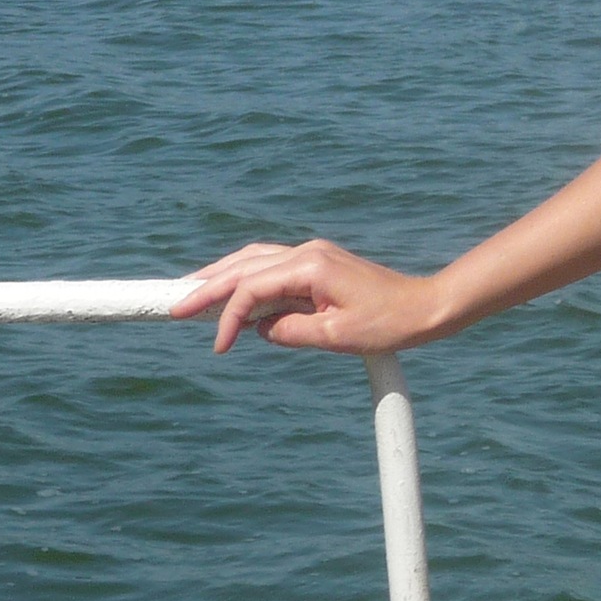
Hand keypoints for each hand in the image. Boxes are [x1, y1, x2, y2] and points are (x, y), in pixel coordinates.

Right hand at [171, 239, 443, 355]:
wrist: (426, 307)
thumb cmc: (389, 323)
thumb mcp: (336, 337)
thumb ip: (291, 331)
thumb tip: (260, 328)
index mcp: (310, 266)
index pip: (252, 288)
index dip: (228, 317)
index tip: (218, 347)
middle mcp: (308, 252)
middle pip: (244, 264)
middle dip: (207, 285)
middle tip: (173, 307)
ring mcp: (313, 255)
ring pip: (254, 259)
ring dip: (222, 276)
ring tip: (190, 294)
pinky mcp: (319, 264)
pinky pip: (271, 267)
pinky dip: (246, 278)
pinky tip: (232, 292)